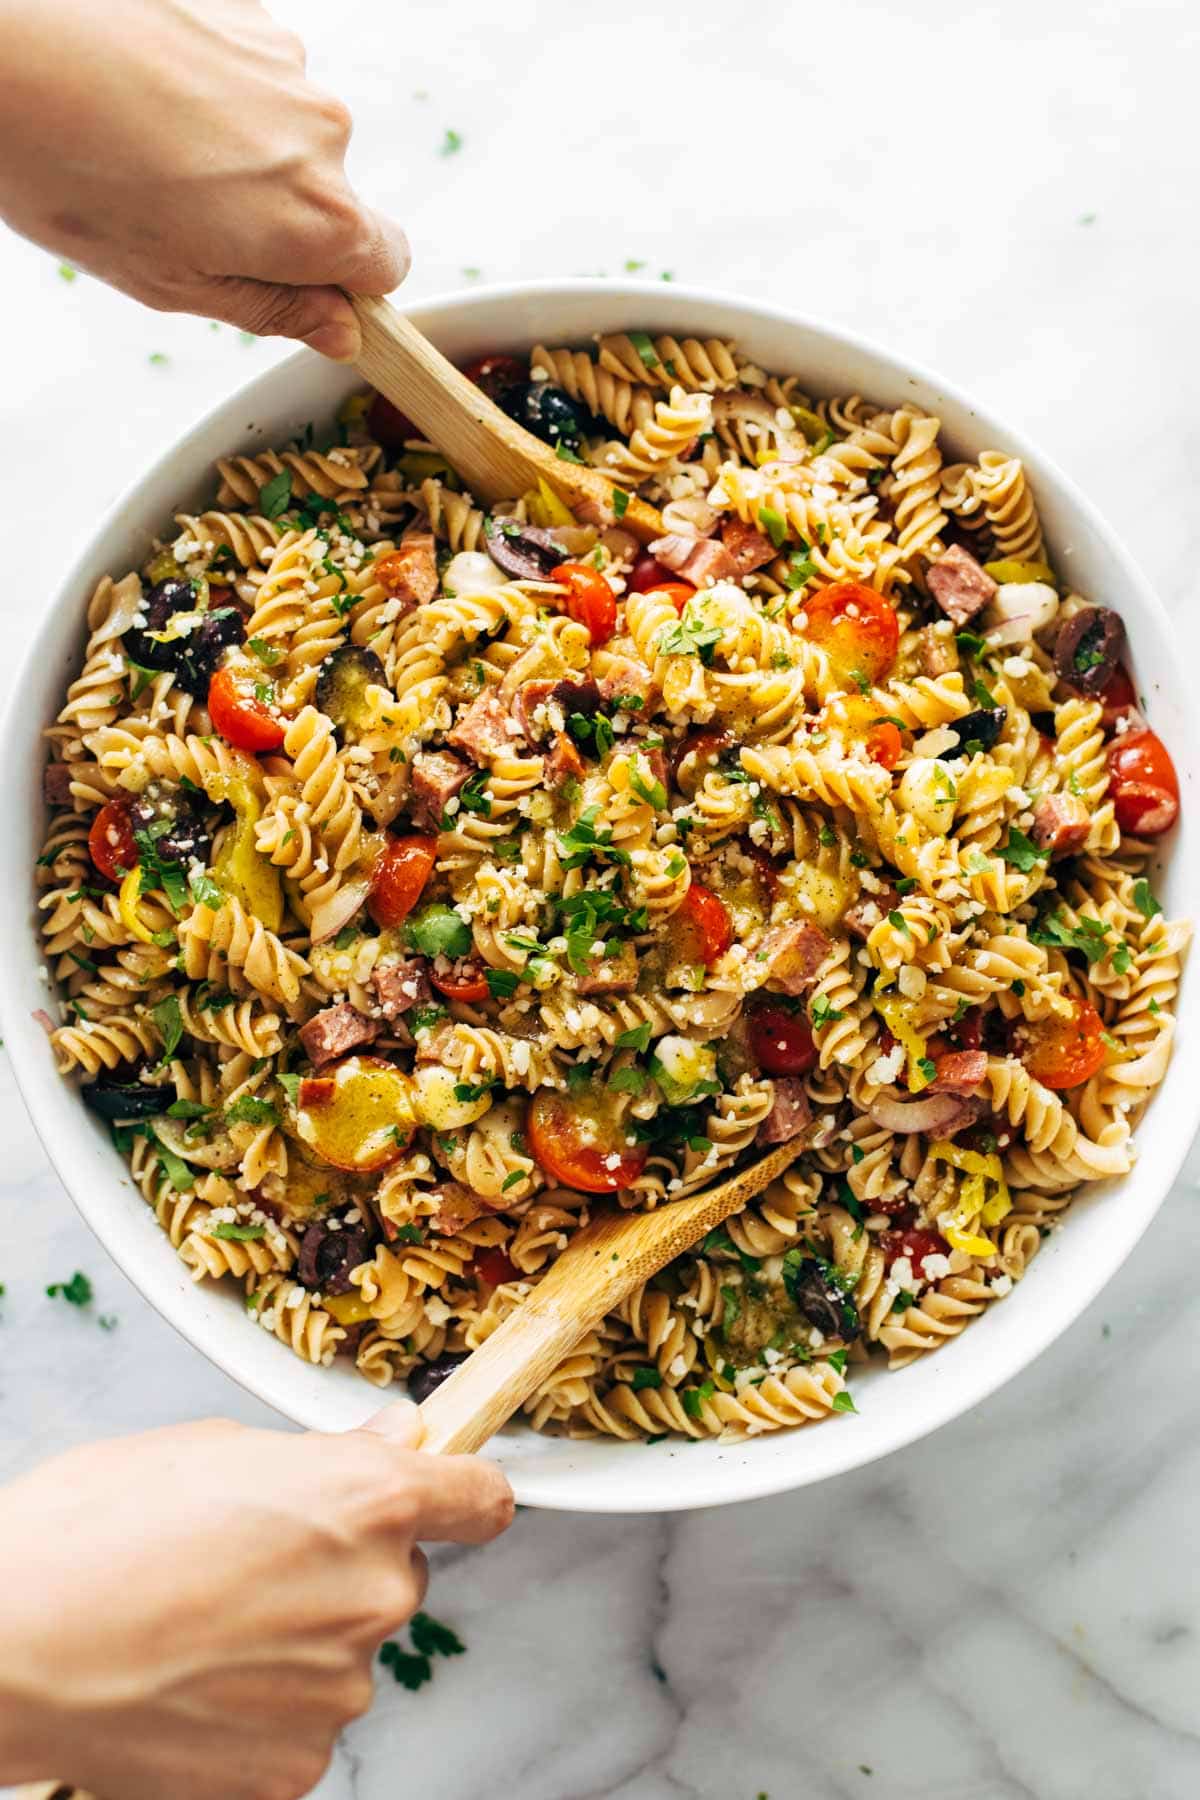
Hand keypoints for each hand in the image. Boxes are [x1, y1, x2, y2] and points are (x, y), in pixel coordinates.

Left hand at [0, 0, 407, 356]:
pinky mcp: (249, 12)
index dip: (344, 283)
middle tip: (183, 212)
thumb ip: (273, 307)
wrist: (7, 44)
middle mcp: (325, 134)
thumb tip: (338, 328)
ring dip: (240, 145)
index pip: (387, 265)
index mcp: (318, 220)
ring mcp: (288, 63)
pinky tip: (145, 91)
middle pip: (331, 193)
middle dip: (275, 210)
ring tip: (149, 145)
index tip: (295, 283)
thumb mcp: (172, 281)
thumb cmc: (70, 171)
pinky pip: (252, 72)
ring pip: (287, 128)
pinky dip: (213, 87)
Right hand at [0, 1404, 512, 1799]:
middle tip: (253, 1561)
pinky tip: (194, 1683)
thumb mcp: (213, 1449)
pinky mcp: (295, 1767)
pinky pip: (304, 1723)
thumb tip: (390, 1442)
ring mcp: (338, 1691)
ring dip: (299, 1639)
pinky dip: (263, 1709)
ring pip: (346, 1652)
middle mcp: (373, 1595)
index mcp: (368, 1500)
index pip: (480, 1498)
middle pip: (396, 1577)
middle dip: (343, 1566)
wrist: (6, 1647)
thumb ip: (322, 1455)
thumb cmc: (91, 1532)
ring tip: (201, 1623)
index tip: (452, 1497)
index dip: (463, 1493)